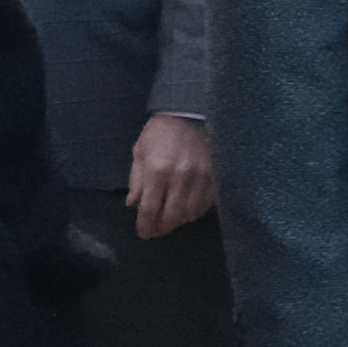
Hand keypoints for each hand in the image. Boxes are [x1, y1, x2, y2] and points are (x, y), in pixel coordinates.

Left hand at [126, 112, 217, 238]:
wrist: (188, 113)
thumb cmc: (159, 133)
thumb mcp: (140, 152)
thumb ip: (137, 180)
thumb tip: (134, 204)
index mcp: (158, 170)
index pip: (150, 209)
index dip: (146, 226)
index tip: (143, 233)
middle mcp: (180, 177)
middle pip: (172, 216)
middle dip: (161, 228)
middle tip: (156, 231)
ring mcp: (200, 177)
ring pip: (190, 213)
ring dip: (178, 221)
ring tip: (170, 221)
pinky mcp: (214, 177)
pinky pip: (205, 204)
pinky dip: (194, 212)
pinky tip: (186, 211)